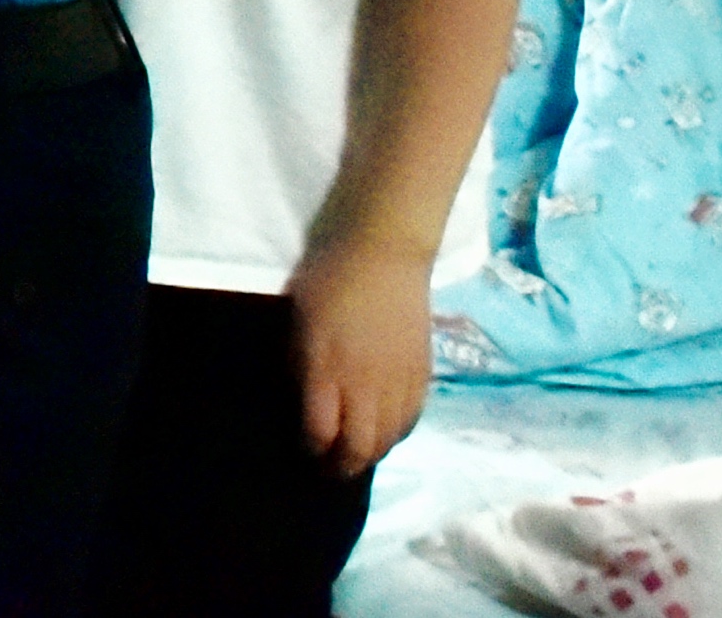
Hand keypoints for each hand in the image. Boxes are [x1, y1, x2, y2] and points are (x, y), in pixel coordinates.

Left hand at [288, 234, 435, 476]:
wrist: (384, 252)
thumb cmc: (328, 278)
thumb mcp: (298, 321)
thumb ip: (302, 365)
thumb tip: (302, 403)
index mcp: (328, 366)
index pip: (322, 431)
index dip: (313, 449)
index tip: (304, 450)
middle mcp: (366, 381)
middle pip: (361, 446)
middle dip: (343, 465)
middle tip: (329, 469)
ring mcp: (399, 379)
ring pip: (390, 438)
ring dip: (372, 453)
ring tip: (355, 455)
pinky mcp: (423, 373)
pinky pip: (412, 419)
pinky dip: (397, 434)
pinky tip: (384, 433)